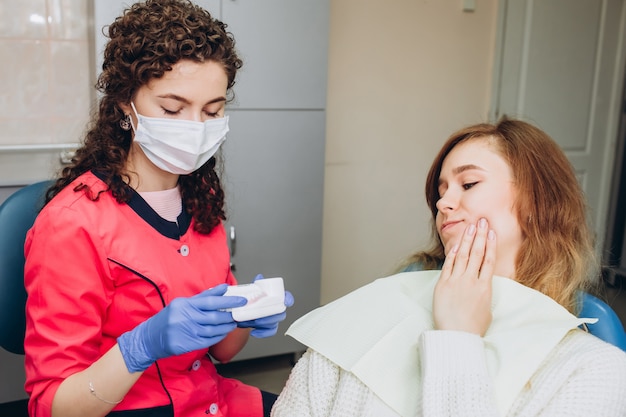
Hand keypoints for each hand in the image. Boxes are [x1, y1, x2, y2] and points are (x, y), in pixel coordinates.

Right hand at [118, 284, 245, 372]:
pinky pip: (208, 340)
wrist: (149, 338)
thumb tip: (223, 287)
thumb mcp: (183, 303)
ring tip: (233, 323)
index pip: (211, 301)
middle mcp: (185, 318)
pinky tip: (223, 333)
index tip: (241, 300)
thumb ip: (204, 296)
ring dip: (226, 327)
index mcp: (185, 304)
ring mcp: (186, 332)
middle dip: (230, 315)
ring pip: (213, 329)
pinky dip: (218, 336)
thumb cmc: (168, 318)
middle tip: (239, 313)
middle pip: (214, 316)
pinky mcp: (187, 344)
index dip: (228, 301)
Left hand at [236, 274, 294, 337]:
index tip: (286, 301)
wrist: (245, 310)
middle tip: (258, 316)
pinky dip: (262, 333)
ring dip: (263, 324)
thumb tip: (259, 277)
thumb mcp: (255, 290)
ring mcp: (274, 318)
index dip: (288, 299)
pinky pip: (270, 332)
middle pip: (280, 313)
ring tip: (252, 321)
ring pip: (274, 323)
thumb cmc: (253, 299)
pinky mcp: (269, 327)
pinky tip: (254, 332)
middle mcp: (277, 308)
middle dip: (270, 316)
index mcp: (277, 298)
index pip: (287, 297)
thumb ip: (257, 284)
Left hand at [433, 218, 495, 335]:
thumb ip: (484, 293)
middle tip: (482, 221)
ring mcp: (456, 282)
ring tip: (470, 227)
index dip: (490, 244)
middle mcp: (471, 281)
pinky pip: (448, 265)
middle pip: (476, 253)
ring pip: (462, 256)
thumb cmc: (473, 328)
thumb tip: (482, 285)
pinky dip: (451, 254)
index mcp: (485, 288)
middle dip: (479, 236)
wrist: (457, 336)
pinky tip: (455, 245)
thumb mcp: (486, 310)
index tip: (491, 232)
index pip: (488, 260)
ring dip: (466, 240)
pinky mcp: (443, 285)